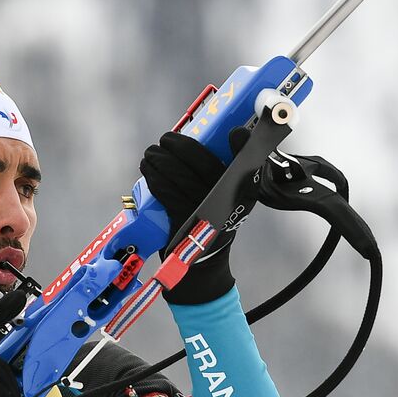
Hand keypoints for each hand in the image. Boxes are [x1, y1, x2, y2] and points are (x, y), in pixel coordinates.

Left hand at [140, 131, 256, 304]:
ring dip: (160, 159)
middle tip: (165, 139)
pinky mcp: (186, 222)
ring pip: (180, 175)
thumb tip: (216, 139)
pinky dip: (155, 177)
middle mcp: (231, 201)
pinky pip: (168, 192)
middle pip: (202, 162)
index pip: (248, 163)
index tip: (235, 131)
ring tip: (150, 155)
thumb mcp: (227, 199)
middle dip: (178, 145)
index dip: (243, 145)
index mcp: (245, 192)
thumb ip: (224, 172)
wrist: (203, 265)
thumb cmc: (212, 221)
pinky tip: (148, 171)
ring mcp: (208, 212)